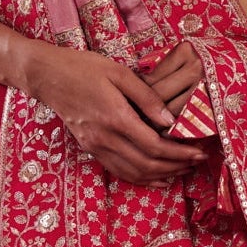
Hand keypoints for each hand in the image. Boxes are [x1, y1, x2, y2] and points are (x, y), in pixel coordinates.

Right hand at [24, 43, 208, 185]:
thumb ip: (146, 97)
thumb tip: (170, 120)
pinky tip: (157, 179)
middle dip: (176, 166)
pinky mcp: (90, 149)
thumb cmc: (84, 68)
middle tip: (197, 162)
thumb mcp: (119, 73)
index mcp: (115, 117)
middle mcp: (105, 138)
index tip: (198, 152)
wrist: (47, 77)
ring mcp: (96, 146)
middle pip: (147, 164)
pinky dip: (141, 179)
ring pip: (133, 172)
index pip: (154, 145)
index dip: (179, 153)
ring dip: (161, 175)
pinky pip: (119, 171)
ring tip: (183, 171)